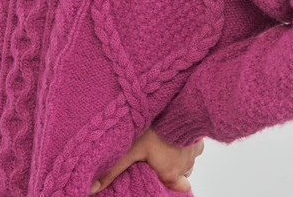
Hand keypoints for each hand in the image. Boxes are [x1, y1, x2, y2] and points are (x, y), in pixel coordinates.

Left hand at [89, 127, 203, 193]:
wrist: (175, 105)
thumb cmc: (153, 129)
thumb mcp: (129, 149)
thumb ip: (112, 170)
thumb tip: (92, 188)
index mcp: (171, 173)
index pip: (180, 189)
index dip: (169, 183)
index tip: (160, 175)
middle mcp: (186, 165)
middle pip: (182, 175)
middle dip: (172, 168)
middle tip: (158, 157)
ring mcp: (194, 151)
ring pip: (188, 160)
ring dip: (179, 155)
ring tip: (164, 143)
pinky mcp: (199, 136)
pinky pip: (194, 145)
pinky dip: (185, 142)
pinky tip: (173, 132)